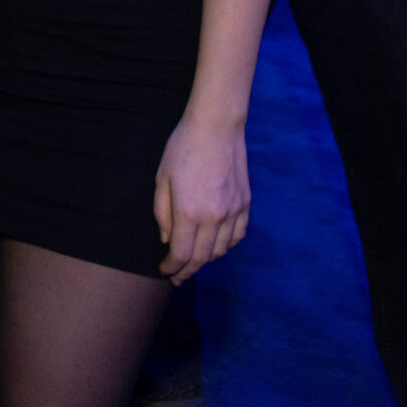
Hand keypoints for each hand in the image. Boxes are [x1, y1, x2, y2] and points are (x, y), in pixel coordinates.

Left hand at [154, 116, 249, 284]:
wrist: (216, 128)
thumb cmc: (182, 149)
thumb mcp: (161, 178)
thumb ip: (162, 213)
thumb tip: (167, 240)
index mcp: (189, 212)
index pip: (181, 253)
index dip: (172, 267)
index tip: (165, 271)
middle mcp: (214, 217)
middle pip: (202, 257)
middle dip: (188, 270)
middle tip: (178, 277)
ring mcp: (233, 212)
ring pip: (221, 250)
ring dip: (206, 260)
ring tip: (193, 262)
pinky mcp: (245, 205)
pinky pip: (237, 236)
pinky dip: (226, 247)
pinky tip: (216, 247)